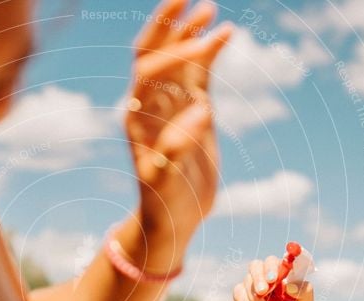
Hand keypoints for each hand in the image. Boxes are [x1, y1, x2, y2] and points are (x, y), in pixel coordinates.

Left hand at [126, 0, 232, 237]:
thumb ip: (177, 148)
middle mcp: (150, 103)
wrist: (173, 217)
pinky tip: (226, 33)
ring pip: (177, 57)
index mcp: (136, 116)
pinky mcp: (193, 107)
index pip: (146, 70)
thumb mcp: (165, 181)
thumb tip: (201, 109)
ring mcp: (172, 102)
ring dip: (190, 31)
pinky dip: (210, 51)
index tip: (199, 46)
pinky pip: (199, 71)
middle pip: (154, 51)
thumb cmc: (164, 203)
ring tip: (209, 8)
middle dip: (169, 24)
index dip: (169, 52)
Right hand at [232, 256, 313, 300]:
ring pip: (248, 286)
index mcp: (280, 269)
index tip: (273, 279)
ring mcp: (250, 282)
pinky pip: (240, 299)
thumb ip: (305, 291)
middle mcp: (263, 272)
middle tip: (262, 292)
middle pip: (255, 266)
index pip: (273, 261)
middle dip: (258, 279)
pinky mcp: (240, 294)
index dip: (271, 267)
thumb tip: (290, 286)